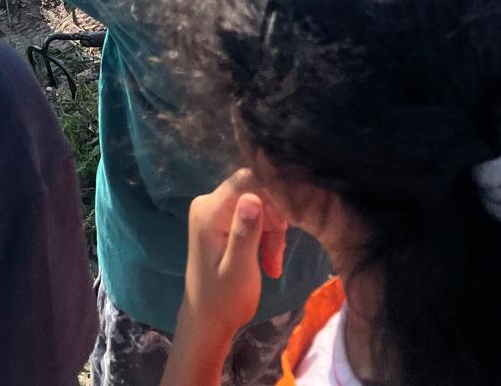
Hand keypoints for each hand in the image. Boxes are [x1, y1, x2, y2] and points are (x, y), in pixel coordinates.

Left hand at [183, 173, 286, 349]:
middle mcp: (209, 202)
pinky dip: (266, 238)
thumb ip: (245, 233)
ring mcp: (216, 210)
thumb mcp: (238, 270)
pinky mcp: (224, 219)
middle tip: (279, 254)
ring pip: (259, 206)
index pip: (245, 180)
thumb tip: (253, 196)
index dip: (272, 191)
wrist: (208, 321)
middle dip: (274, 220)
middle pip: (255, 191)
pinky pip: (254, 217)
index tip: (292, 215)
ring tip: (273, 266)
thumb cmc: (223, 300)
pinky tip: (269, 263)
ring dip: (272, 234)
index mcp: (209, 211)